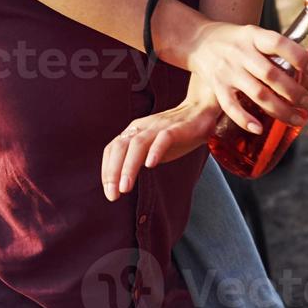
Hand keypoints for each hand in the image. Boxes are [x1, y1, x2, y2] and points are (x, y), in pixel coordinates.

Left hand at [101, 73, 217, 201]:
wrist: (200, 112)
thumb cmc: (174, 134)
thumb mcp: (151, 148)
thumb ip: (137, 159)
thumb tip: (120, 182)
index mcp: (133, 131)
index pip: (111, 149)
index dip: (106, 170)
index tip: (109, 191)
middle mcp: (142, 127)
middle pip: (120, 147)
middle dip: (113, 172)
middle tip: (113, 195)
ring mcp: (158, 127)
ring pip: (138, 144)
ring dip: (129, 166)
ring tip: (125, 187)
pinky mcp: (177, 128)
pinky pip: (164, 138)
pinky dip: (155, 150)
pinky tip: (150, 165)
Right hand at [185, 21, 307, 134]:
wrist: (198, 41)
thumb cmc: (236, 40)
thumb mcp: (255, 36)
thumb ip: (279, 55)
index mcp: (253, 36)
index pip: (278, 43)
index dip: (299, 57)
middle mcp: (240, 53)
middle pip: (271, 75)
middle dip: (295, 92)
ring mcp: (227, 71)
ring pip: (257, 94)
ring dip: (281, 110)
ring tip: (298, 119)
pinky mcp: (217, 86)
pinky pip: (231, 107)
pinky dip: (245, 120)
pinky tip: (260, 129)